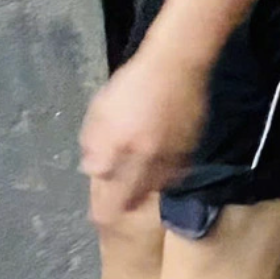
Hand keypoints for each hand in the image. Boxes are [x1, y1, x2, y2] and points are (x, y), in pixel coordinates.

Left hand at [79, 46, 206, 216]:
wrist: (176, 66)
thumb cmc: (133, 83)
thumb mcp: (101, 108)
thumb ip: (93, 141)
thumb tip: (91, 169)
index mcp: (117, 147)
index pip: (107, 195)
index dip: (102, 208)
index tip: (98, 213)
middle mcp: (143, 157)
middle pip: (130, 199)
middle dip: (120, 205)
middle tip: (115, 206)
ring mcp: (168, 157)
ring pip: (153, 189)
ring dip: (142, 191)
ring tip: (135, 183)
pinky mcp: (188, 152)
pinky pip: (174, 176)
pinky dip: (163, 178)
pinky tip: (156, 170)